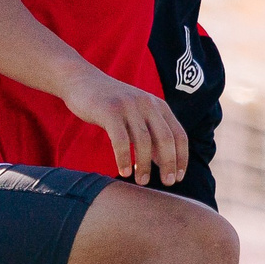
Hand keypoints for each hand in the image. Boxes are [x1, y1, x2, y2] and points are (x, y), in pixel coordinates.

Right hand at [59, 67, 188, 184]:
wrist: (83, 81)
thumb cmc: (112, 105)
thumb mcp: (137, 115)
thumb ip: (152, 134)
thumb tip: (166, 163)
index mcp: (159, 106)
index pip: (179, 134)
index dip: (181, 157)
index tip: (178, 177)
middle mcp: (148, 104)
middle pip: (166, 138)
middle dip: (169, 163)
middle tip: (167, 183)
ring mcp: (129, 106)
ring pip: (144, 141)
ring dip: (145, 164)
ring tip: (142, 181)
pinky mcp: (110, 110)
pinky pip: (120, 139)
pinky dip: (124, 158)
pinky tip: (124, 172)